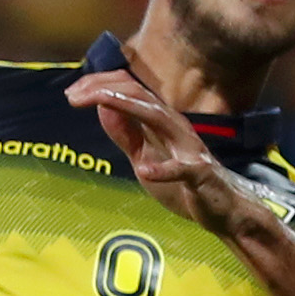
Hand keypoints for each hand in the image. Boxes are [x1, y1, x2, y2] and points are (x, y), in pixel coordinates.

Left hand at [65, 71, 253, 240]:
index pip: (129, 90)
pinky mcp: (200, 174)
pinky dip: (163, 169)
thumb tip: (101, 106)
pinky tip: (145, 169)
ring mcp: (188, 148)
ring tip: (98, 102)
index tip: (72, 92)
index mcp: (161, 121)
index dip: (99, 85)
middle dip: (104, 88)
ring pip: (159, 117)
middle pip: (139, 95)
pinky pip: (182, 169)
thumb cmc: (183, 182)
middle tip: (72, 94)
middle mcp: (175, 126)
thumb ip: (126, 133)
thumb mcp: (145, 155)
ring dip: (126, 107)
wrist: (223, 210)